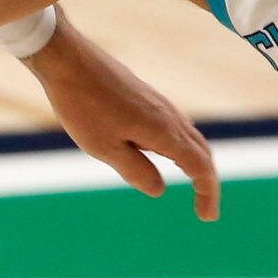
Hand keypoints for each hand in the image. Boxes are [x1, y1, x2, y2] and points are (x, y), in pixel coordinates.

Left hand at [23, 19, 219, 219]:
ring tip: (194, 184)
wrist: (69, 60)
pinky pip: (176, 126)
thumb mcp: (105, 148)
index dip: (208, 193)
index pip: (200, 166)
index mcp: (163, 131)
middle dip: (207, 181)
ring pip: (190, 137)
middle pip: (202, 151)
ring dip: (196, 163)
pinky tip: (168, 154)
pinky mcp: (147, 97)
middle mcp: (168, 116)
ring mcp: (159, 104)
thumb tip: (159, 189)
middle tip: (205, 209)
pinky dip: (183, 146)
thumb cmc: (84, 105)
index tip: (208, 217)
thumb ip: (136, 170)